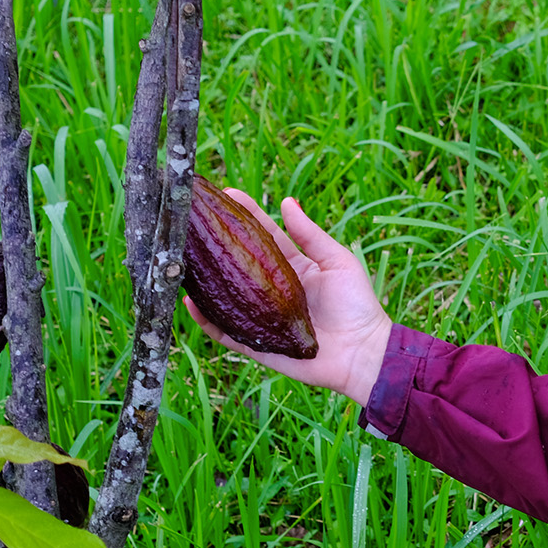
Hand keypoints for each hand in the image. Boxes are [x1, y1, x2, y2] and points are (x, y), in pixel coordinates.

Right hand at [184, 190, 391, 405]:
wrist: (362, 353)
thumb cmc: (357, 304)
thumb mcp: (337, 261)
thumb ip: (310, 235)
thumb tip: (287, 202)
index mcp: (293, 269)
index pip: (264, 237)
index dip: (246, 216)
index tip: (226, 194)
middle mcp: (274, 291)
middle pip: (241, 264)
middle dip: (219, 242)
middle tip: (196, 220)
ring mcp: (264, 317)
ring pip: (228, 296)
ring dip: (207, 280)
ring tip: (184, 257)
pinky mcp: (258, 343)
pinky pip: (227, 331)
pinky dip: (207, 320)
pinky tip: (190, 302)